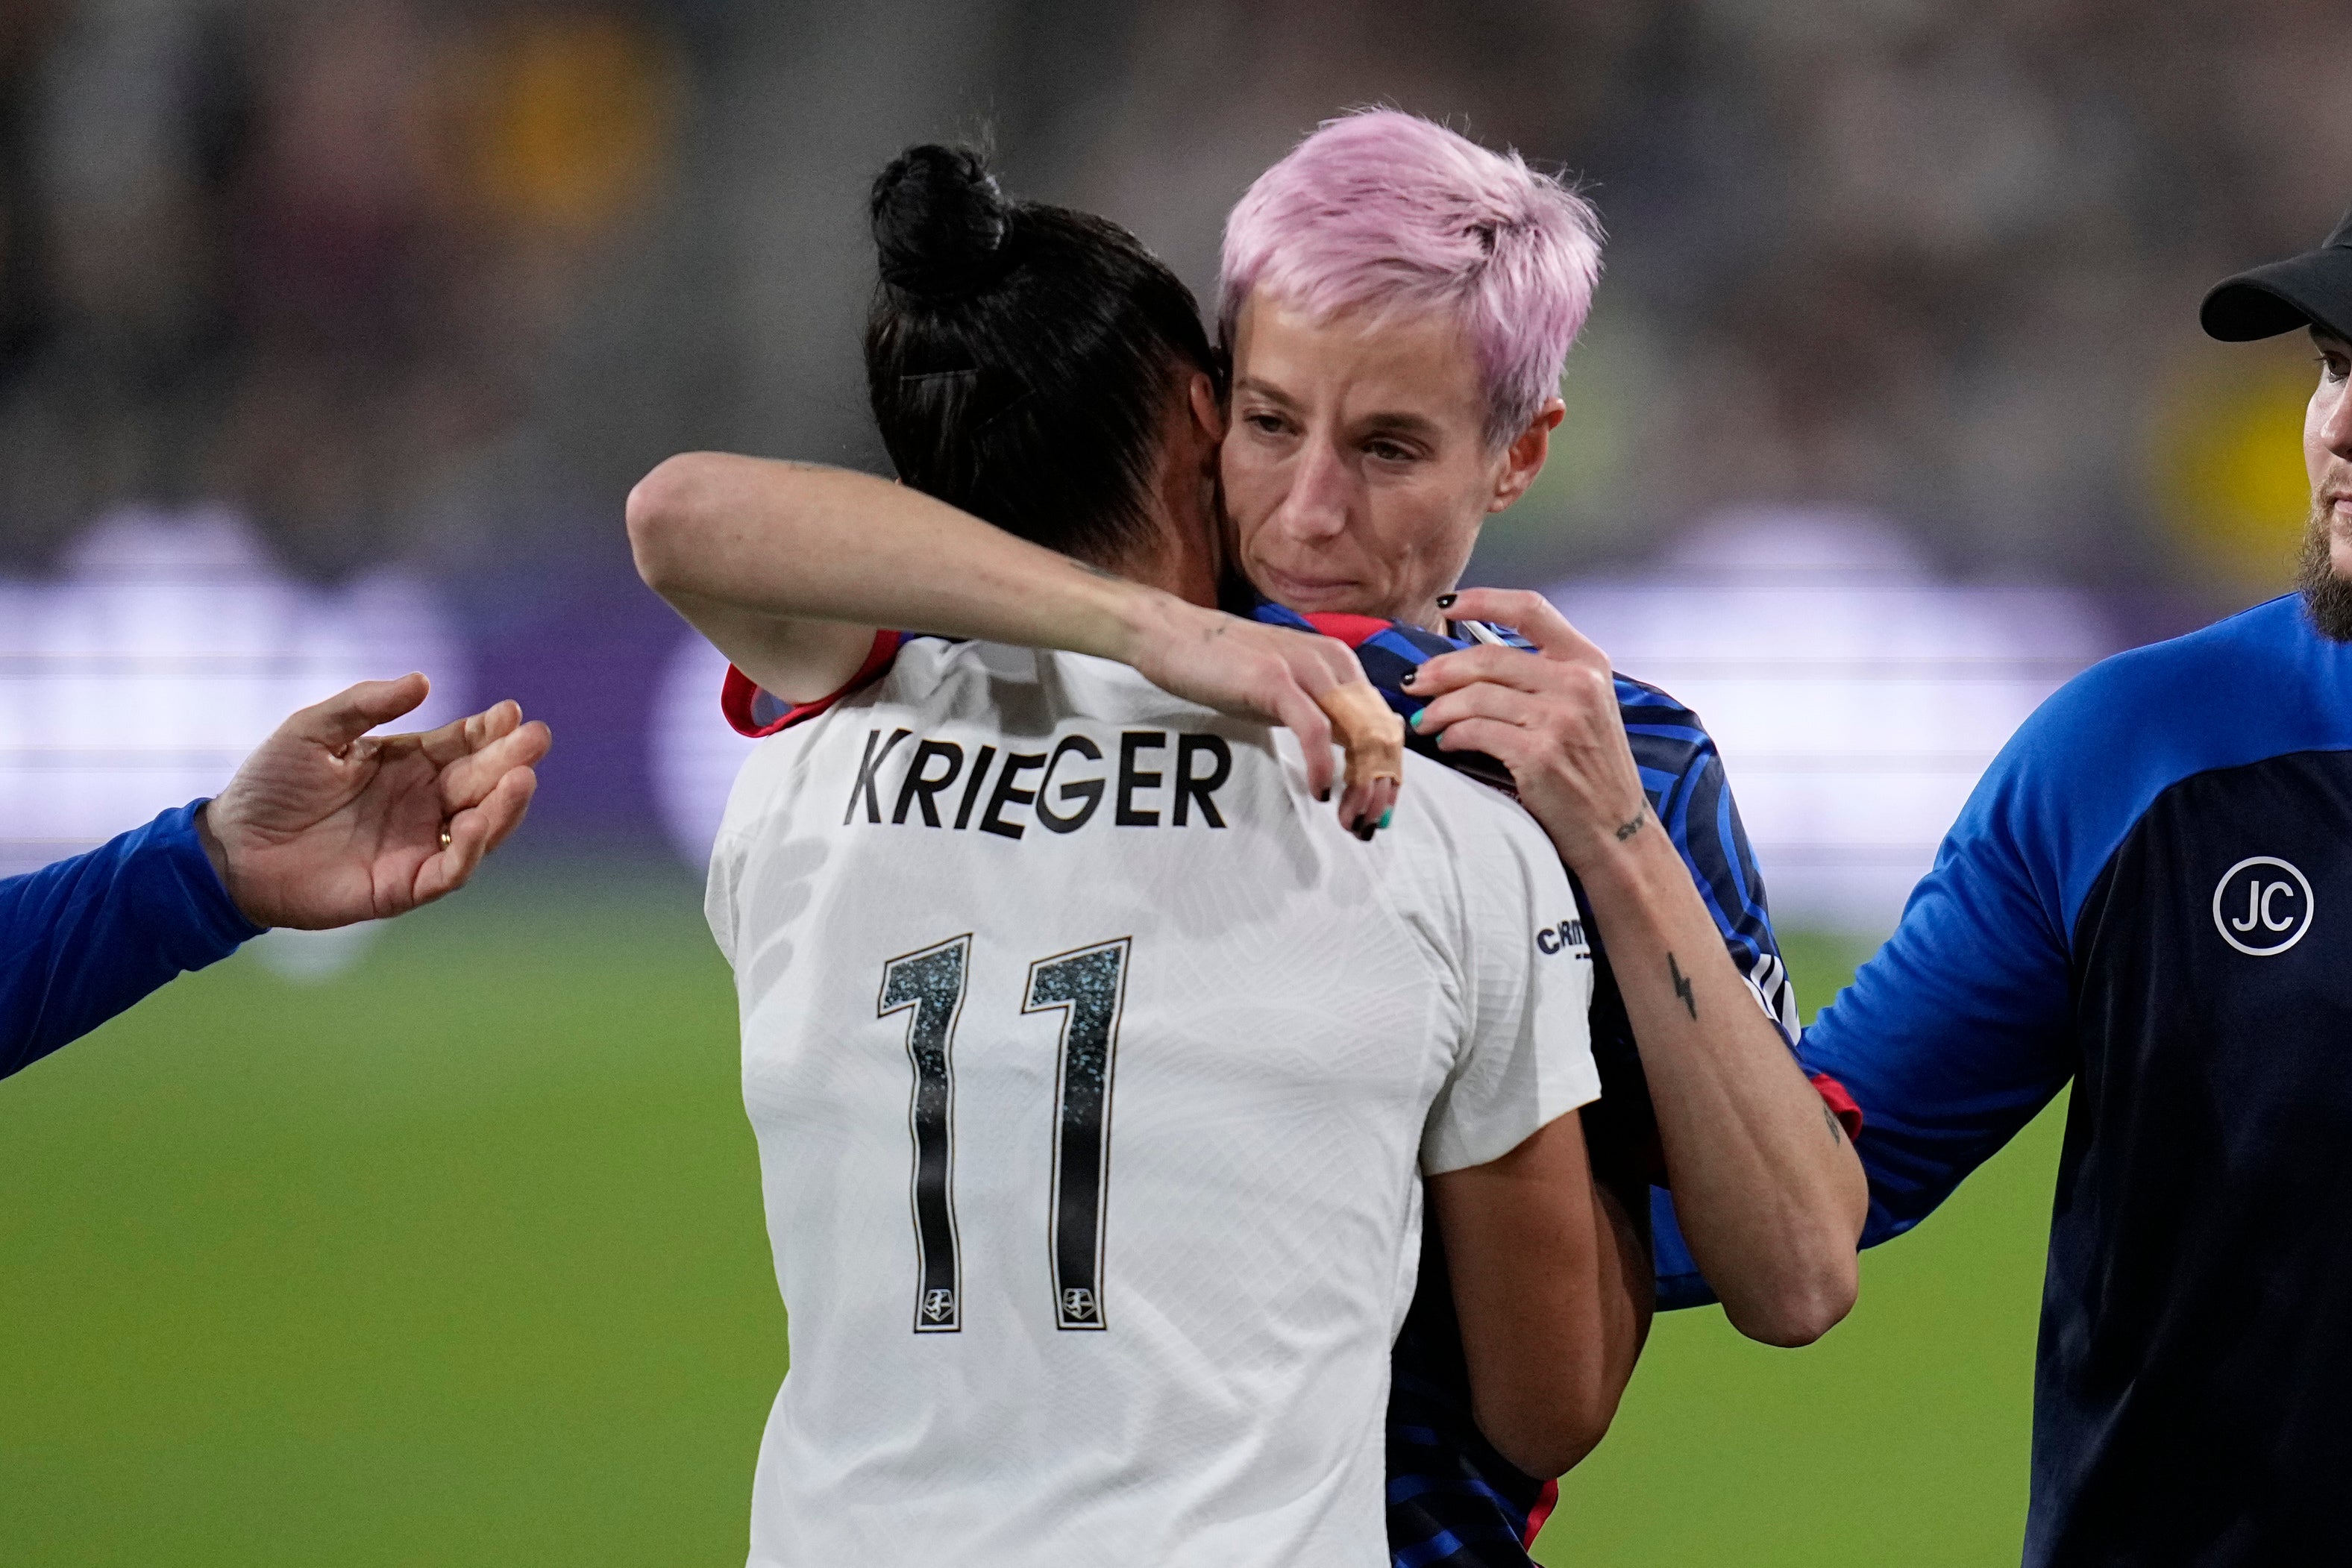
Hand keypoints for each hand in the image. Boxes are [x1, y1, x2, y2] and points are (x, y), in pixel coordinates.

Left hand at [198, 675, 551, 928]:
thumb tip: (423, 681)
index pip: (464, 744)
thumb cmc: (270, 785)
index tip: (511, 712)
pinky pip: (450, 871)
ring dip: (505, 806)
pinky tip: (478, 822)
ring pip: (481, 827)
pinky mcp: (403, 885)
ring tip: (522, 779)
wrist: (229, 848)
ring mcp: (417, 845)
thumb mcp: (313, 729)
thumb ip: (366, 704)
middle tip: (537, 740)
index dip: (491, 729)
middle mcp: (423, 804)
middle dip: (513, 760)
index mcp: (409, 764)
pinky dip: (471, 850)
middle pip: (482, 781)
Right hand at [1127, 597, 1402, 835]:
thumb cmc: (1226, 667)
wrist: (1174, 634)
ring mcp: (1305, 668)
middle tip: (1368, 822)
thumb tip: (1350, 754)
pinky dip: (1322, 766)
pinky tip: (1319, 790)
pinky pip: (1314, 730)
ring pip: (1357, 732)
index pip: (1384, 723)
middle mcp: (1333, 661)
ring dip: (1359, 783)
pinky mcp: (1275, 680)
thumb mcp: (1286, 692)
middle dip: (1379, 785)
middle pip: (1379, 731)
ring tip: (1349, 816)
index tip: (1378, 809)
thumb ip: (1320, 714)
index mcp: (1341, 662)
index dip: (1389, 771)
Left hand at [1401, 588, 1646, 871]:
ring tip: (1426, 720)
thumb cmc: (1591, 768)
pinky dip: (1451, 736)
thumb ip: (1543, 675)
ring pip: (1475, 696)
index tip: (1447, 606)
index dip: (1483, 600)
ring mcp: (1559, 718)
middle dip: (1440, 669)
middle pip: (1488, 657)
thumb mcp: (1584, 706)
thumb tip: (1471, 659)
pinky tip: (1447, 742)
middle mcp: (1578, 683)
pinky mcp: (1538, 754)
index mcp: (1588, 661)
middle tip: (1414, 682)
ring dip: (1439, 709)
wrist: (1615, 827)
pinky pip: (1475, 732)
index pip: (1530, 609)